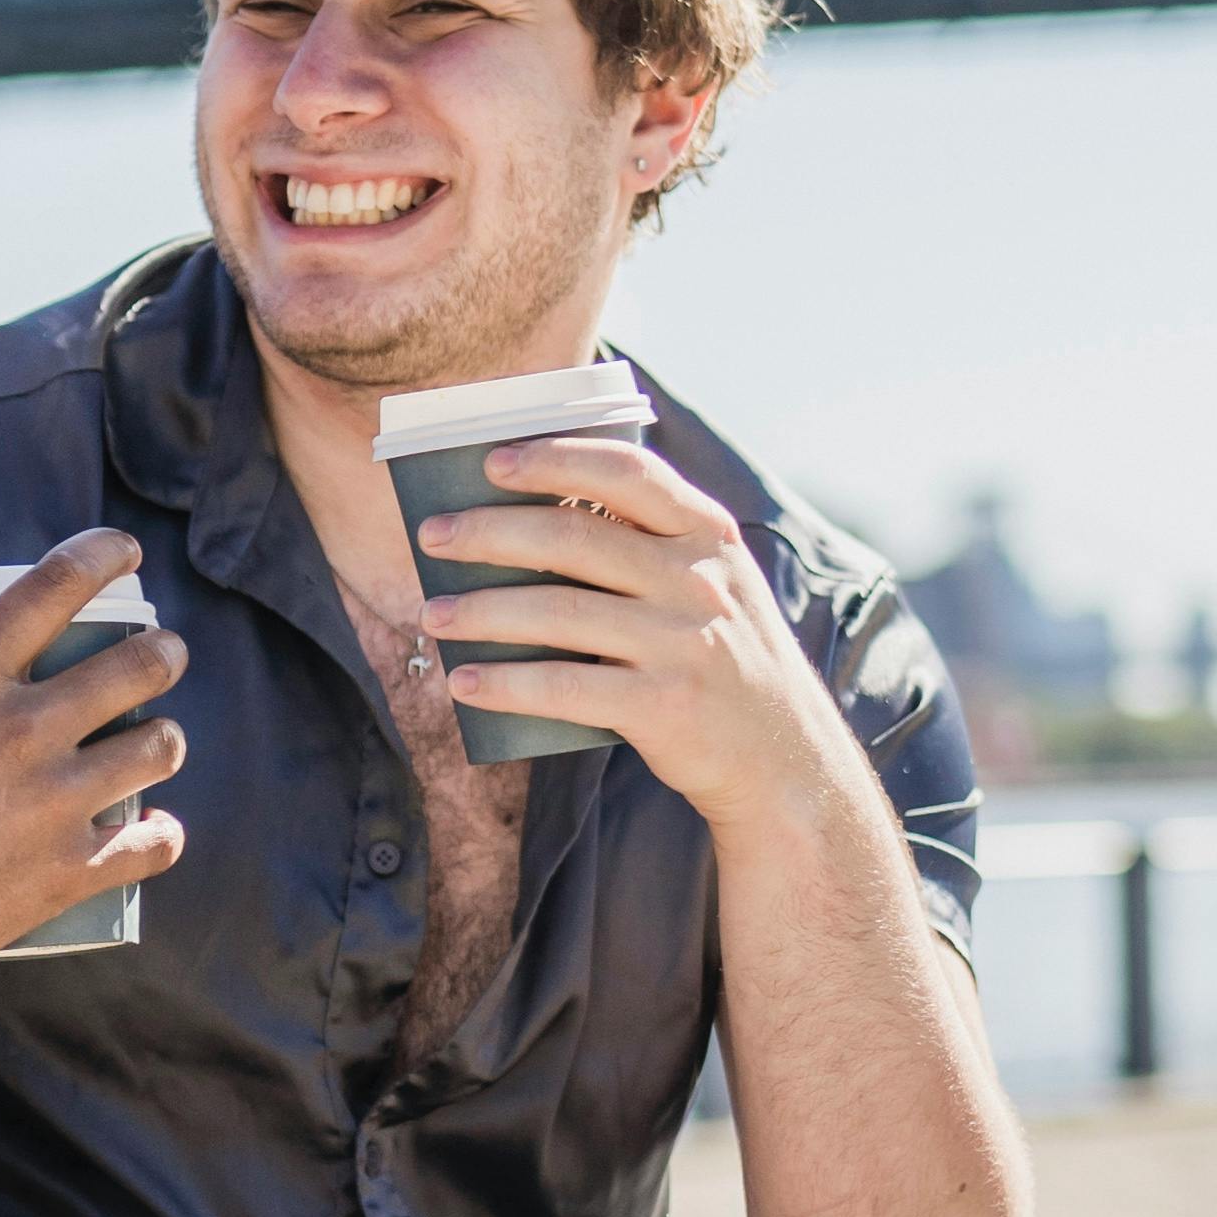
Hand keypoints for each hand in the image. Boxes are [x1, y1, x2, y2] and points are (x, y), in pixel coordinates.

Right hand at [0, 535, 184, 1068]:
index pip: (50, 589)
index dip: (100, 556)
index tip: (126, 551)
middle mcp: (20, 730)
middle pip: (135, 667)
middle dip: (162, 653)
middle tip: (163, 657)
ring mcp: (52, 803)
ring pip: (157, 749)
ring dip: (165, 741)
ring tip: (158, 744)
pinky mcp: (65, 872)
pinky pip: (150, 847)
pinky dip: (161, 839)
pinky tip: (160, 834)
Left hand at [413, 437, 869, 840]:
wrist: (783, 757)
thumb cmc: (721, 657)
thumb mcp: (713, 583)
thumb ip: (649, 545)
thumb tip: (528, 519)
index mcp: (706, 534)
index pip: (627, 471)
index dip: (555, 458)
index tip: (493, 461)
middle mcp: (698, 580)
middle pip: (573, 536)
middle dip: (489, 532)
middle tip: (433, 536)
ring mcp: (683, 643)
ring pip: (557, 611)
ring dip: (481, 611)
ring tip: (433, 614)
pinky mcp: (664, 706)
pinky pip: (565, 687)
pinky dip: (506, 684)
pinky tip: (465, 682)